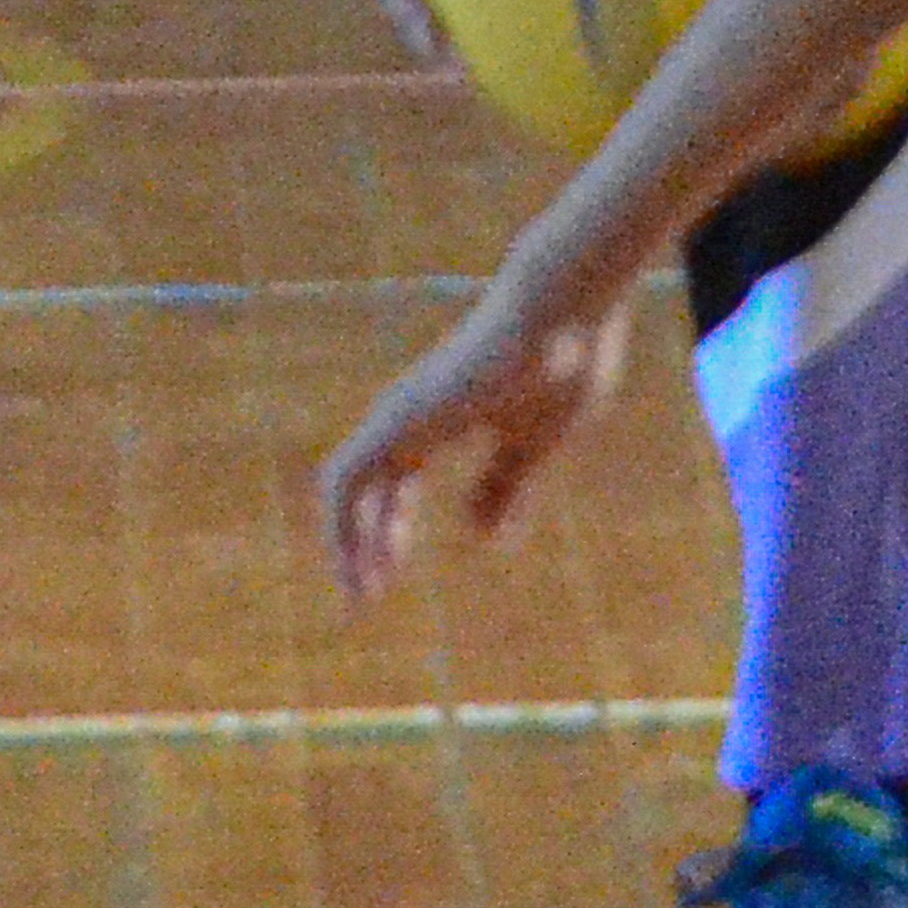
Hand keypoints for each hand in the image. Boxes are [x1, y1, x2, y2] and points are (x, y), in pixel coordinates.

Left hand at [322, 254, 642, 590]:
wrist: (561, 311)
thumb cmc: (562, 365)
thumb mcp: (534, 444)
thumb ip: (505, 485)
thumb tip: (479, 536)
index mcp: (447, 416)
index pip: (400, 478)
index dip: (393, 527)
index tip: (393, 574)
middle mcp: (415, 414)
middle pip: (372, 486)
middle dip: (367, 541)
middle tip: (367, 596)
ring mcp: (402, 413)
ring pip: (348, 487)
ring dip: (349, 543)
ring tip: (360, 596)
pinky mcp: (397, 419)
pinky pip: (346, 483)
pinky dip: (345, 529)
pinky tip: (361, 567)